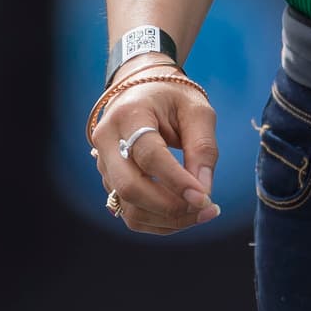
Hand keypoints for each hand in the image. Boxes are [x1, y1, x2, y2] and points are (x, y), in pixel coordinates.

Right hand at [92, 76, 220, 235]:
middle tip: (207, 209)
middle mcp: (107, 139)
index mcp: (129, 114)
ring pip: (128, 206)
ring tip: (202, 214)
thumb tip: (204, 192)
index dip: (176, 181)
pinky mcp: (110, 180)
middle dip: (170, 206)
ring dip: (167, 219)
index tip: (205, 198)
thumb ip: (203, 148)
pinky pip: (130, 211)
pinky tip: (185, 214)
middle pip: (130, 187)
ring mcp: (103, 163)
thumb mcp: (197, 111)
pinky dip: (159, 221)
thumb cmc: (174, 97)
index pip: (149, 155)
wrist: (145, 89)